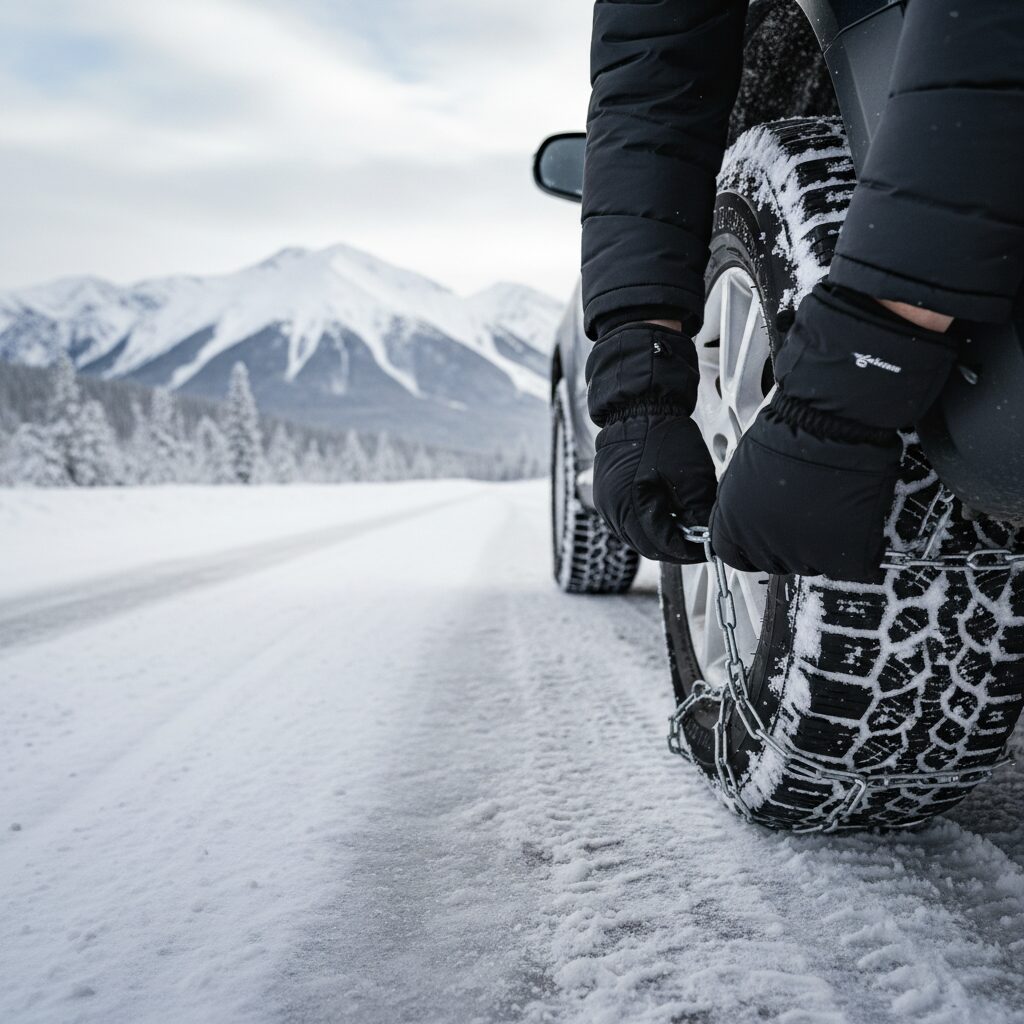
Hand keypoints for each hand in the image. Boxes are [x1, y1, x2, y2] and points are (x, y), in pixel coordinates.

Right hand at [593, 412, 716, 562]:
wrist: (637, 408)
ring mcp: (605, 504)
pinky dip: (647, 526)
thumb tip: (708, 536)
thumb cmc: (662, 434)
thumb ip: (699, 510)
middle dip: (674, 547)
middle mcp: (611, 509)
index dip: (687, 551)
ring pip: (635, 538)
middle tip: (698, 544)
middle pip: (646, 546)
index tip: (706, 549)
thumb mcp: (691, 475)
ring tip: (684, 530)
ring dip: (660, 538)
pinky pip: (626, 523)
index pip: (661, 544)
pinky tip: (666, 517)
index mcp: (629, 504)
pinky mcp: (605, 497)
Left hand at [710, 282, 955, 581]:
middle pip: (774, 562)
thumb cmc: (791, 430)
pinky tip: (851, 517)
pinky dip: (853, 546)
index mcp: (732, 525)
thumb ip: (744, 506)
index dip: (752, 544)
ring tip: (829, 507)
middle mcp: (762, 545)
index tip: (766, 533)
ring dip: (820, 544)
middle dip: (787, 542)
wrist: (831, 421)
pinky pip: (848, 563)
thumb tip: (753, 519)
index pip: (734, 555)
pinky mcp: (841, 555)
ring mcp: (802, 553)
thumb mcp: (745, 471)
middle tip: (805, 513)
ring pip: (811, 563)